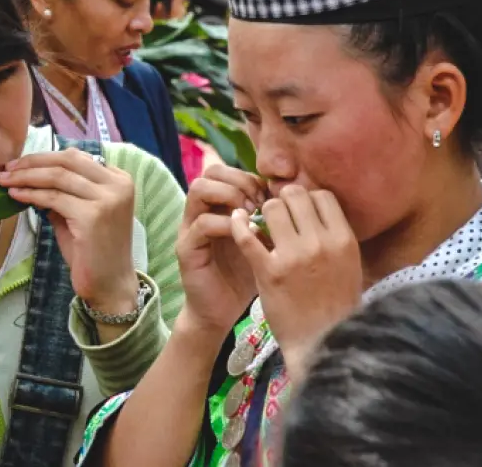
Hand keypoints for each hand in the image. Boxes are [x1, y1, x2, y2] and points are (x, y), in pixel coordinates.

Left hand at [0, 149, 137, 311]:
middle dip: (32, 162)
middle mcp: (117, 185)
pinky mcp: (92, 216)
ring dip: (26, 176)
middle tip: (7, 169)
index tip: (19, 163)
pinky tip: (15, 196)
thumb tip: (29, 176)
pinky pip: (53, 198)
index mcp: (118, 179)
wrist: (109, 283)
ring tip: (5, 181)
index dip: (44, 157)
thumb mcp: (79, 213)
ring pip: (57, 176)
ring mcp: (107, 199)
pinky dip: (31, 194)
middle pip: (66, 161)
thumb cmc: (92, 250)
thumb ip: (62, 192)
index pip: (76, 157)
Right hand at [174, 165, 265, 336]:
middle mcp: (200, 211)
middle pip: (210, 172)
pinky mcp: (186, 249)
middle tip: (260, 201)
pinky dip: (226, 224)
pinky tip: (246, 236)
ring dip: (229, 196)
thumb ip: (270, 218)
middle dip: (239, 180)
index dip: (249, 176)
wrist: (222, 310)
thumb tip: (295, 196)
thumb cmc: (246, 275)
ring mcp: (189, 228)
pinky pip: (201, 224)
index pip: (226, 170)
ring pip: (199, 189)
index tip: (271, 196)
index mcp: (217, 206)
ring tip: (250, 214)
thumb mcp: (262, 241)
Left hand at [229, 186, 361, 382]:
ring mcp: (294, 257)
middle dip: (281, 201)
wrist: (320, 343)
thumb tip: (315, 207)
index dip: (305, 197)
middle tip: (274, 215)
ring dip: (262, 213)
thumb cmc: (335, 305)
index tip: (296, 209)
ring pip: (271, 208)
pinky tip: (236, 223)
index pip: (321, 195)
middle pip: (294, 195)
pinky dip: (238, 225)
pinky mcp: (268, 271)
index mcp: (344, 240)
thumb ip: (334, 236)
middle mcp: (321, 244)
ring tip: (259, 224)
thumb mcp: (348, 266)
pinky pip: (247, 234)